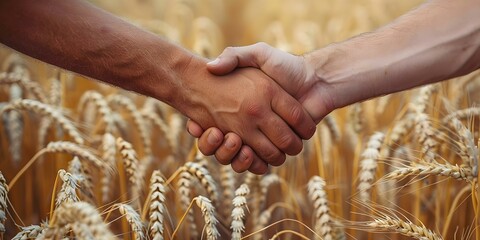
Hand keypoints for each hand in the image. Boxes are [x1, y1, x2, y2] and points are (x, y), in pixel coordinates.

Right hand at [180, 57, 315, 173]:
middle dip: (216, 144)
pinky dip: (250, 163)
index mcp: (242, 107)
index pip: (211, 124)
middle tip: (216, 132)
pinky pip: (257, 164)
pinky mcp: (275, 148)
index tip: (197, 124)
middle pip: (223, 145)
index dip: (201, 129)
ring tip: (232, 139)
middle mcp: (250, 124)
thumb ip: (234, 56)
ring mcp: (262, 137)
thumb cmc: (287, 65)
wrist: (317, 80)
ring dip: (230, 153)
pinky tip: (246, 150)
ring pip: (238, 157)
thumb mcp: (257, 54)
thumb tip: (210, 67)